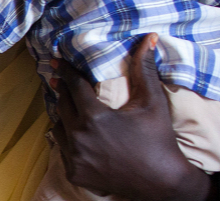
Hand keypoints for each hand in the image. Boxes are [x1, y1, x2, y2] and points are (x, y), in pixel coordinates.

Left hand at [50, 33, 209, 200]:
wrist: (163, 182)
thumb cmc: (159, 139)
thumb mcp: (153, 102)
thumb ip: (145, 68)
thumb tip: (150, 38)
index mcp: (94, 117)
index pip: (73, 85)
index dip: (65, 70)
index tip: (56, 60)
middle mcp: (79, 137)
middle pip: (62, 104)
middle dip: (62, 90)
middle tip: (60, 79)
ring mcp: (74, 157)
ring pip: (58, 127)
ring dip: (63, 115)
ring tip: (67, 106)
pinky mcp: (75, 173)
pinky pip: (62, 150)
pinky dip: (66, 139)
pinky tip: (72, 133)